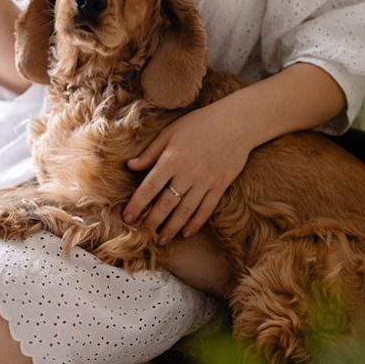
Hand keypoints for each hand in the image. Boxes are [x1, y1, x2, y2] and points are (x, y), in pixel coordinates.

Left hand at [122, 102, 253, 244]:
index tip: (127, 218)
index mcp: (172, 159)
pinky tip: (186, 232)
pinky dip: (195, 223)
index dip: (137, 205)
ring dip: (172, 228)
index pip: (149, 188)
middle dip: (152, 222)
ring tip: (161, 239)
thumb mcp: (171, 132)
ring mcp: (205, 182)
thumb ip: (150, 152)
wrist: (237, 123)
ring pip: (185, 211)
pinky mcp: (220, 186)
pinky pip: (206, 209)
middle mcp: (187, 174)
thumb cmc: (200, 123)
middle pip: (166, 204)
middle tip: (142, 234)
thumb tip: (130, 166)